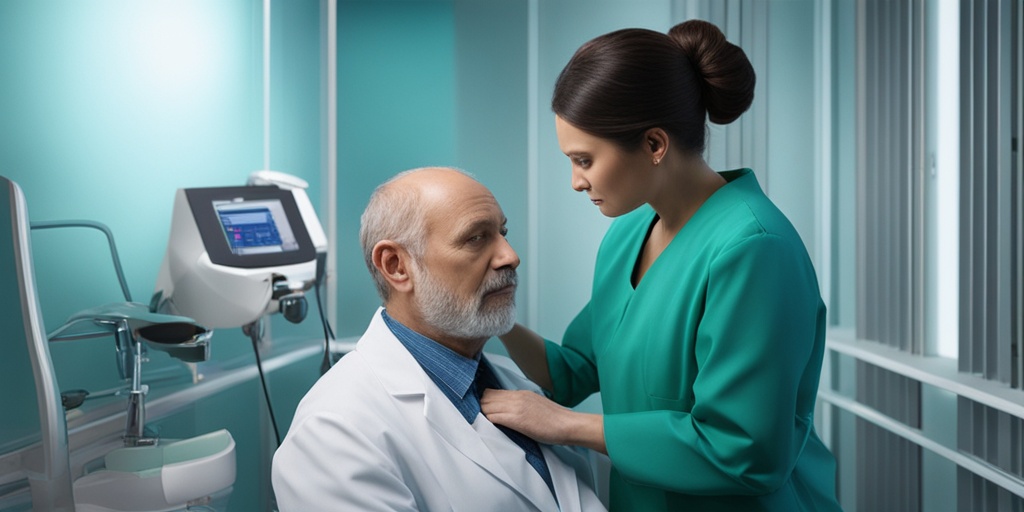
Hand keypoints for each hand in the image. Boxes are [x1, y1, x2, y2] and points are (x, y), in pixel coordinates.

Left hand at [480, 389, 606, 453]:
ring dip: (484, 415)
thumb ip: (521, 404)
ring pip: (487, 406)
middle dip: (481, 408)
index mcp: (521, 393)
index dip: (486, 401)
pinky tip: (490, 428)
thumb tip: (509, 410)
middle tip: (483, 418)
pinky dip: (488, 422)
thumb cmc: (555, 419)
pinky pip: (493, 417)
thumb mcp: (536, 404)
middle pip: (486, 397)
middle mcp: (517, 397)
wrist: (568, 425)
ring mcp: (516, 407)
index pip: (493, 392)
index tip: (485, 410)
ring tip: (486, 424)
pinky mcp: (517, 420)